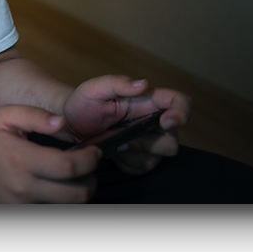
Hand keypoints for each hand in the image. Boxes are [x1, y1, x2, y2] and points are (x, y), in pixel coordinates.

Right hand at [0, 105, 100, 202]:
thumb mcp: (5, 116)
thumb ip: (35, 115)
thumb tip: (63, 123)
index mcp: (22, 160)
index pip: (70, 167)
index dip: (91, 159)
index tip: (94, 150)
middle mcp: (24, 187)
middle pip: (76, 193)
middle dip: (91, 178)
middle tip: (89, 164)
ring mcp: (22, 205)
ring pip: (67, 206)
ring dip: (80, 191)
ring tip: (76, 174)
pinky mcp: (20, 214)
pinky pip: (51, 210)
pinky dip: (62, 199)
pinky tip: (58, 184)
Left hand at [61, 75, 191, 176]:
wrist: (70, 125)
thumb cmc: (83, 103)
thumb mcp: (94, 89)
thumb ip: (118, 83)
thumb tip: (143, 84)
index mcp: (148, 101)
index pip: (181, 103)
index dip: (182, 113)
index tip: (166, 122)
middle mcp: (153, 122)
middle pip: (172, 140)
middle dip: (147, 143)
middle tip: (121, 138)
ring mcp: (149, 142)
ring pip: (157, 157)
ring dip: (133, 154)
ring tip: (112, 143)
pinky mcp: (140, 158)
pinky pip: (143, 168)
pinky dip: (126, 163)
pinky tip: (113, 152)